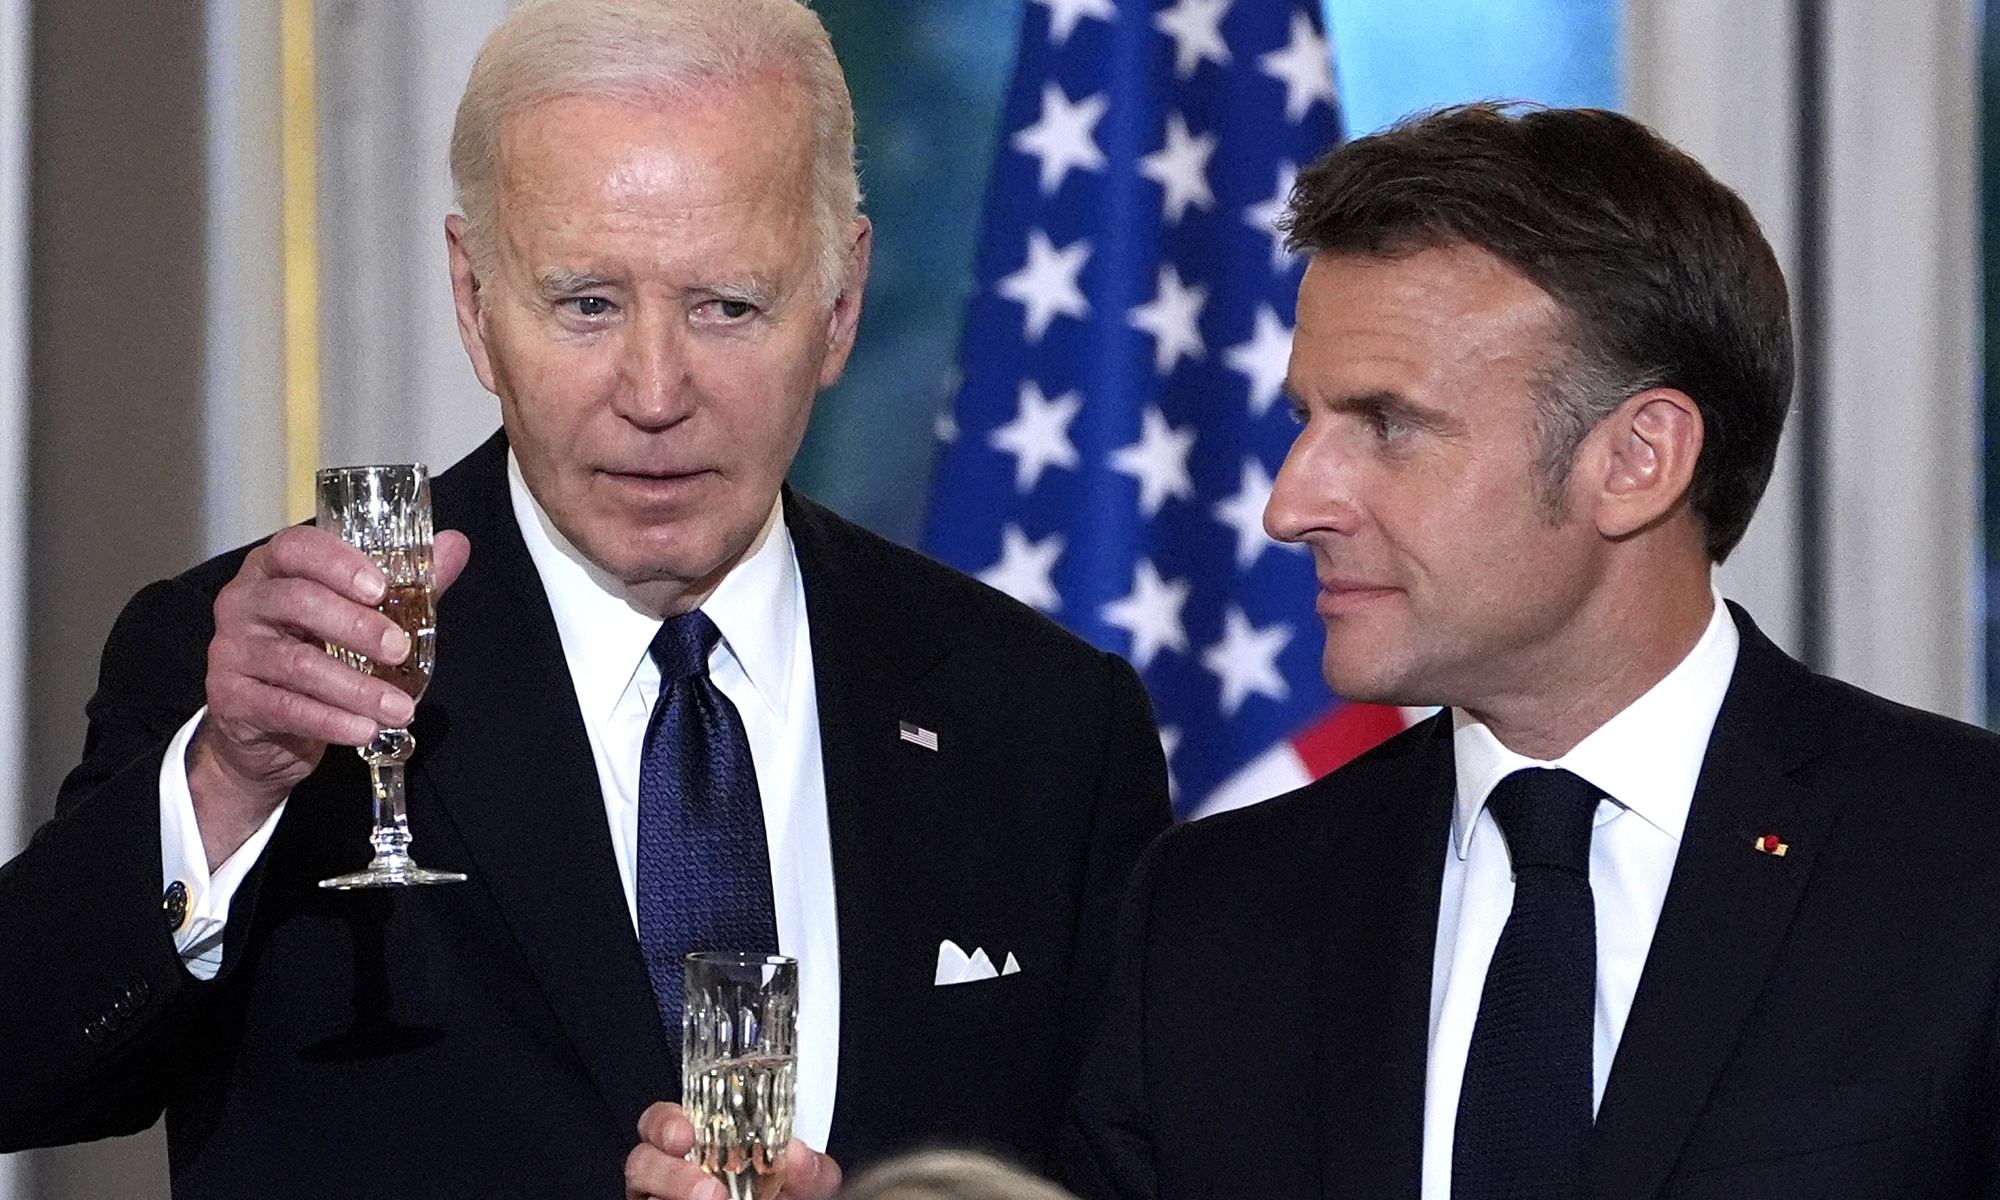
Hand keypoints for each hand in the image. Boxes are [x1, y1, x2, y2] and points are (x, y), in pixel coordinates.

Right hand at [187, 525, 471, 868]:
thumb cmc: (314, 652)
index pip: (296, 547)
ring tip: (399, 708)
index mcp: (273, 569)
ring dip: (356, 688)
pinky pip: (286, 708)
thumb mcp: (357, 614)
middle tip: (400, 650)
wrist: (263, 729)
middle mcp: (243, 602)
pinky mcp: (230, 698)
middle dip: (356, 626)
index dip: (338, 563)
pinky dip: (332, 721)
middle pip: (297, 601)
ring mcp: (231, 650)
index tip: (380, 588)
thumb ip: (404, 582)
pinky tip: (365, 729)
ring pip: (297, 663)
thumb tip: (455, 544)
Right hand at [627, 1102, 840, 1199]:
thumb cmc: (780, 1196)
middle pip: (642, 1159)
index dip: (665, 1123)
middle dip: (668, 1170)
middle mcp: (672, 1173)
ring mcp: (660, 1199)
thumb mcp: (802, 1182)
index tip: (685, 1133)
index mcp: (699, 1145)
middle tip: (709, 1189)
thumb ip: (807, 1168)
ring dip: (674, 1192)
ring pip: (643, 1192)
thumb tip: (798, 1155)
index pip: (664, 1122)